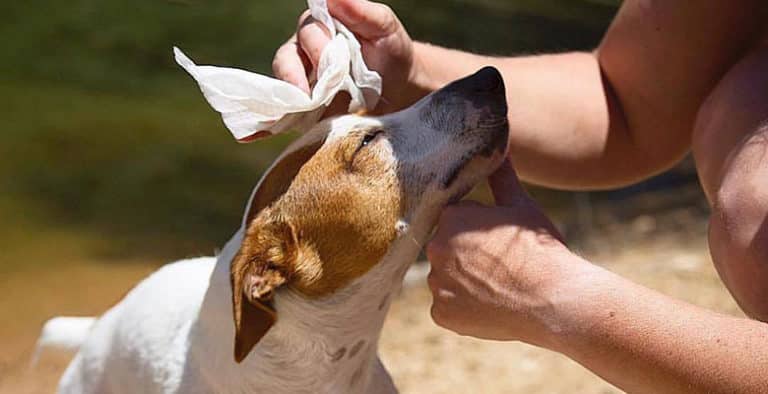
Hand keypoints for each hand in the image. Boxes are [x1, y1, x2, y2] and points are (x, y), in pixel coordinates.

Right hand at [272, 0, 418, 113]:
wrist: (398, 87)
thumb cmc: (390, 49)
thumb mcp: (384, 26)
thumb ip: (361, 11)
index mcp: (321, 26)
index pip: (308, 34)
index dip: (316, 50)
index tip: (329, 67)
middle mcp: (304, 50)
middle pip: (286, 60)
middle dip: (295, 79)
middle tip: (310, 98)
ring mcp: (301, 80)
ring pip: (281, 88)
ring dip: (288, 104)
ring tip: (299, 116)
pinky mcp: (302, 106)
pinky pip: (283, 112)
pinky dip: (272, 122)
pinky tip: (258, 134)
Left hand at [426, 159, 582, 346]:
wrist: (555, 300)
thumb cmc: (540, 249)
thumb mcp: (521, 205)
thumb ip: (502, 176)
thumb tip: (500, 144)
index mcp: (450, 218)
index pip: (453, 221)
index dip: (478, 231)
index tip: (499, 241)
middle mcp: (435, 249)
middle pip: (446, 250)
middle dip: (466, 256)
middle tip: (500, 265)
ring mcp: (436, 284)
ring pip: (445, 280)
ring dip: (463, 283)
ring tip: (498, 286)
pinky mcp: (441, 314)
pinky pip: (446, 309)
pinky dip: (463, 309)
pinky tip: (490, 305)